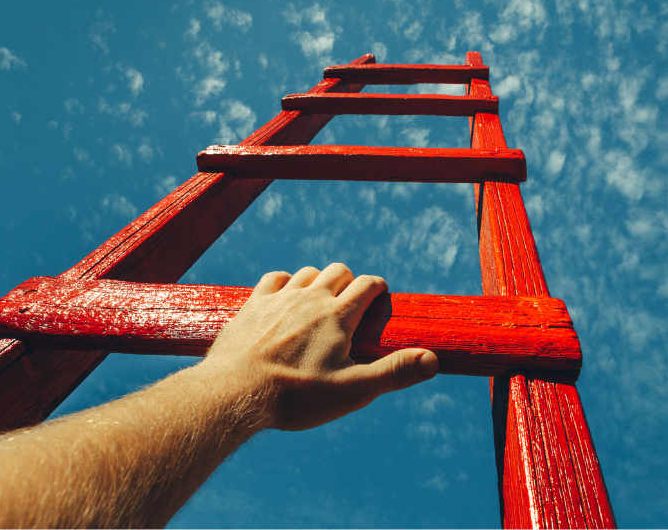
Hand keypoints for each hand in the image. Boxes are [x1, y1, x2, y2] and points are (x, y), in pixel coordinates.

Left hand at [201, 263, 438, 430]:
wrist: (234, 393)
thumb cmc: (296, 396)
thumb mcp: (352, 390)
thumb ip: (394, 373)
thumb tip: (432, 360)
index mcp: (338, 316)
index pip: (367, 285)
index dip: (377, 289)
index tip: (379, 299)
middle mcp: (310, 298)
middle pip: (338, 271)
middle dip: (350, 282)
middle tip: (351, 305)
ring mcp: (280, 299)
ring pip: (307, 273)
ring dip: (318, 281)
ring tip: (320, 303)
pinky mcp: (253, 305)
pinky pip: (275, 278)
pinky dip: (286, 282)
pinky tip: (286, 298)